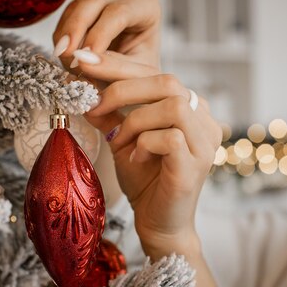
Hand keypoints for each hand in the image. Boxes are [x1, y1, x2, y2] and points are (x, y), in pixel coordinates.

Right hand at [52, 0, 161, 81]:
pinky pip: (65, 16)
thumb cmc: (141, 77)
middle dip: (76, 27)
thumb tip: (83, 59)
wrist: (131, 81)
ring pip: (77, 6)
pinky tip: (66, 56)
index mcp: (147, 6)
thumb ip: (113, 68)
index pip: (119, 12)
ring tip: (67, 61)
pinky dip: (62, 37)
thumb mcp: (135, 77)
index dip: (99, 34)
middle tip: (65, 54)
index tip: (84, 58)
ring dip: (67, 34)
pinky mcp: (82, 7)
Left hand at [87, 76, 222, 258]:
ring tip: (119, 142)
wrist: (159, 225)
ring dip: (135, 120)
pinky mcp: (197, 164)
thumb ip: (108, 112)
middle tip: (92, 101)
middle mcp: (203, 119)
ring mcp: (205, 142)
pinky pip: (171, 138)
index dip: (119, 65)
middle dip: (122, 86)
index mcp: (189, 107)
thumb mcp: (121, 138)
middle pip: (168, 81)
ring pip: (172, 106)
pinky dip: (145, 144)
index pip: (156, 73)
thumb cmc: (144, 181)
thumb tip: (81, 83)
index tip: (84, 61)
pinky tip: (135, 159)